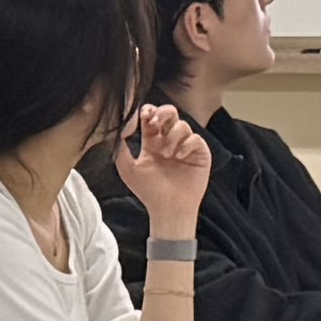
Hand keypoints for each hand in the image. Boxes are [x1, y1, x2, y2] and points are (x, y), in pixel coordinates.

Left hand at [120, 102, 216, 224]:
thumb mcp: (127, 167)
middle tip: (155, 123)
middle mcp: (169, 140)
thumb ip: (121, 145)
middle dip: (163, 113)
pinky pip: (195, 138)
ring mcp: (185, 146)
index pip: (151, 117)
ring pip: (182, 125)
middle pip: (170, 112)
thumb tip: (123, 123)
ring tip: (166, 154)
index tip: (144, 115)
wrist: (168, 208)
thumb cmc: (148, 191)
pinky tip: (179, 157)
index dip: (148, 111)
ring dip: (172, 137)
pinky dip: (186, 144)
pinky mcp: (199, 153)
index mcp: (152, 141)